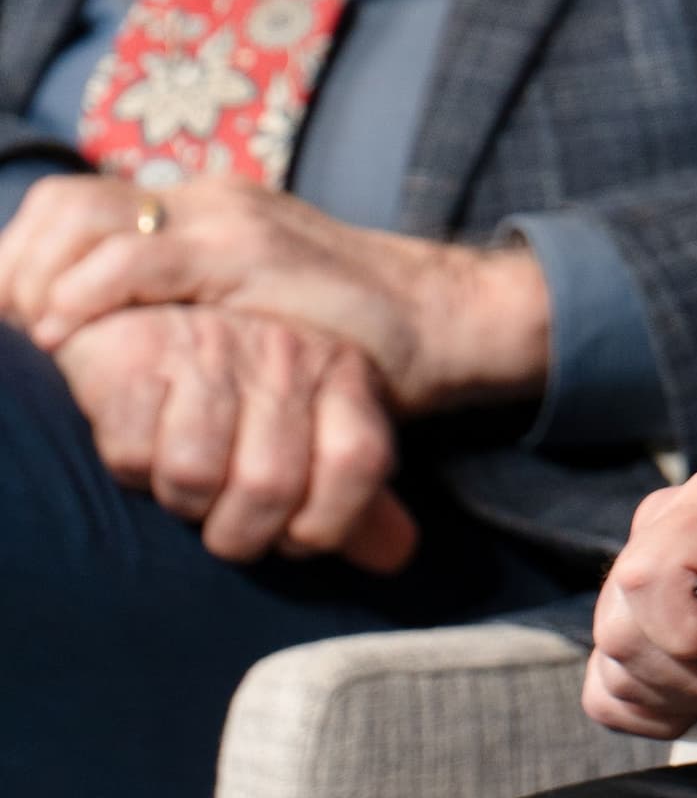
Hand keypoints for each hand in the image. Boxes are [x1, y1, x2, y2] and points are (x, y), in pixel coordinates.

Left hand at [2, 175, 550, 411]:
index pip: (74, 206)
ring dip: (38, 279)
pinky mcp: (247, 253)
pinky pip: (135, 261)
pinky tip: (65, 333)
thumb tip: (103, 347)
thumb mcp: (248, 312)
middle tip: (12, 327)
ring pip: (86, 220)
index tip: (11, 320)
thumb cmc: (344, 335)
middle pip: (65, 203)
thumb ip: (187, 309)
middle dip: (15, 267)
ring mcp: (227, 220)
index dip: (22, 259)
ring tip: (36, 334)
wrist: (441, 319)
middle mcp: (207, 201)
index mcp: (201, 211)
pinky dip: (82, 295)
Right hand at [54, 304, 417, 571]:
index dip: (323, 524)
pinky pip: (134, 454)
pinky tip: (142, 439)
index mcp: (341, 370)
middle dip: (238, 529)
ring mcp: (210, 349)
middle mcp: (285, 353)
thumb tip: (396, 556)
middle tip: (224, 513)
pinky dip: (133, 468)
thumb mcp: (317, 428)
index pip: (358, 462)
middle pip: (269, 485)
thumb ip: (354, 495)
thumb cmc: (241, 388)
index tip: (295, 532)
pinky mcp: (134, 355)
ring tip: (181, 472)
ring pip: (195, 475)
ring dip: (182, 498)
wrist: (148, 308)